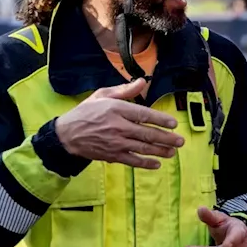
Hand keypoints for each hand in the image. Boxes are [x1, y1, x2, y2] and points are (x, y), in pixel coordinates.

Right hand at [54, 79, 182, 169]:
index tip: (173, 124)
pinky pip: (132, 160)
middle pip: (147, 134)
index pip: (144, 115)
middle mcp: (118, 127)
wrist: (66, 134)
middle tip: (180, 141)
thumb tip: (142, 82)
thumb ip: (124, 90)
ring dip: (160, 151)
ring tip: (173, 152)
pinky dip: (145, 163)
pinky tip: (156, 164)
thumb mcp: (102, 95)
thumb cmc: (85, 112)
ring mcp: (115, 143)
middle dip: (166, 138)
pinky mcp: (112, 155)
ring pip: (142, 148)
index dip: (161, 120)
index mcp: (117, 110)